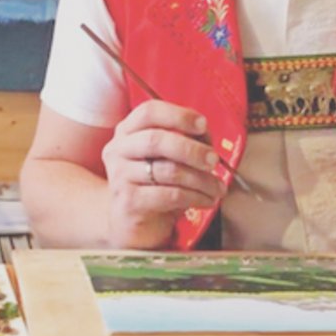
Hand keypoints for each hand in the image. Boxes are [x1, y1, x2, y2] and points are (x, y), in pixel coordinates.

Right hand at [100, 100, 224, 247]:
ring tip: (218, 187)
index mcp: (127, 131)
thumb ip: (184, 140)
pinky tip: (207, 200)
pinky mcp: (128, 202)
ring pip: (168, 171)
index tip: (203, 125)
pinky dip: (195, 197)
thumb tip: (206, 135)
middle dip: (192, 149)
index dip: (179, 115)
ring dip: (201, 179)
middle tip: (213, 160)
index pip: (149, 112)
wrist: (130, 223)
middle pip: (157, 140)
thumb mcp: (167, 157)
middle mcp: (118, 150)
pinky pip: (170, 195)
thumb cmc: (153, 184)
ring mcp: (120, 176)